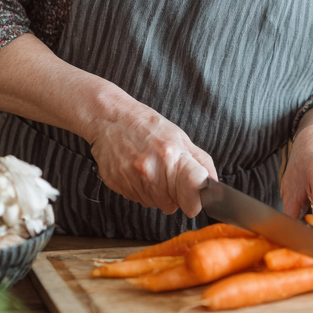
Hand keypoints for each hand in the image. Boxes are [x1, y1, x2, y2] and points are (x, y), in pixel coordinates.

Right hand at [0, 33, 216, 216]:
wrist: (98, 108)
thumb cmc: (143, 120)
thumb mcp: (177, 134)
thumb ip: (199, 161)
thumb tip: (215, 188)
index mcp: (172, 150)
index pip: (196, 187)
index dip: (202, 199)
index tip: (203, 203)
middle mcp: (151, 164)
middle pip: (175, 203)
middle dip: (177, 194)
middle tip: (173, 176)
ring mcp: (130, 174)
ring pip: (155, 203)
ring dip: (156, 191)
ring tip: (149, 165)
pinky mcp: (113, 181)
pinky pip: (136, 198)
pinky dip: (139, 190)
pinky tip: (133, 169)